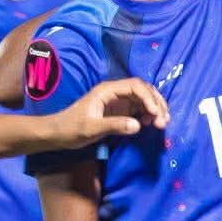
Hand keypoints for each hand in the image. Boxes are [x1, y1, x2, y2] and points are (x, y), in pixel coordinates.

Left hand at [52, 77, 168, 146]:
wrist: (59, 134)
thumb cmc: (71, 128)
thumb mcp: (92, 128)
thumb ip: (114, 125)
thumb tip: (137, 125)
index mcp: (107, 90)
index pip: (135, 86)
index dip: (148, 98)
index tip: (155, 114)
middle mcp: (115, 92)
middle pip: (143, 90)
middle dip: (156, 103)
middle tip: (163, 121)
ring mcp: (118, 101)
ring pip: (144, 99)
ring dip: (155, 109)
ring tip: (161, 123)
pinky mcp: (120, 111)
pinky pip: (139, 108)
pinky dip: (148, 115)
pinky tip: (150, 124)